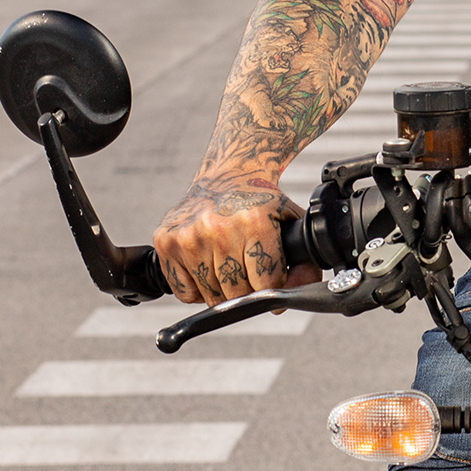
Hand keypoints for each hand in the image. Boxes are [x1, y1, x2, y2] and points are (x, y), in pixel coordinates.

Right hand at [152, 172, 318, 305]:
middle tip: (248, 269)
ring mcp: (189, 236)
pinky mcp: (166, 242)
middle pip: (237, 293)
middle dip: (247, 289)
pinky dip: (197, 289)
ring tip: (228, 264)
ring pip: (210, 296)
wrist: (226, 174)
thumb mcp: (291, 222)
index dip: (272, 284)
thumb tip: (294, 295)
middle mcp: (218, 228)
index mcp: (253, 221)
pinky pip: (184, 292)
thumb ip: (304, 261)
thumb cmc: (260, 201)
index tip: (270, 274)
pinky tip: (207, 265)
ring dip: (222, 290)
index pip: (266, 282)